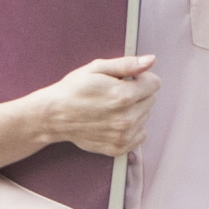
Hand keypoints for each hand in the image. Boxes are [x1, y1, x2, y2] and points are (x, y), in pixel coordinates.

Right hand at [26, 54, 155, 160]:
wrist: (53, 116)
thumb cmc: (73, 89)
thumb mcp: (97, 68)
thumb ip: (127, 64)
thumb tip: (151, 60)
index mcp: (123, 95)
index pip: (155, 83)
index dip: (140, 78)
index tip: (124, 80)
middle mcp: (126, 118)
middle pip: (151, 100)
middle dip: (137, 94)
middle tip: (113, 94)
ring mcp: (123, 136)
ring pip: (145, 117)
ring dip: (134, 110)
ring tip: (110, 108)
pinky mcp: (119, 148)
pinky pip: (140, 135)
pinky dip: (131, 128)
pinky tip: (112, 121)